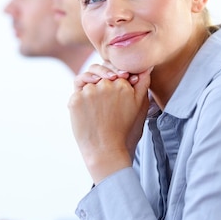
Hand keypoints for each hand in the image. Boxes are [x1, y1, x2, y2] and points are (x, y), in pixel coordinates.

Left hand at [69, 64, 150, 182]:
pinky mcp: (75, 100)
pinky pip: (76, 92)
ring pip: (88, 81)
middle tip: (105, 105)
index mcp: (122, 84)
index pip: (115, 71)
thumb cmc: (125, 131)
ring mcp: (88, 91)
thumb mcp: (140, 107)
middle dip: (102, 83)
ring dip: (90, 90)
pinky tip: (88, 114)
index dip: (114, 80)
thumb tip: (145, 67)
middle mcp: (105, 84)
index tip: (114, 95)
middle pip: (100, 74)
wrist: (106, 152)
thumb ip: (142, 84)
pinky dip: (81, 100)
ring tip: (97, 110)